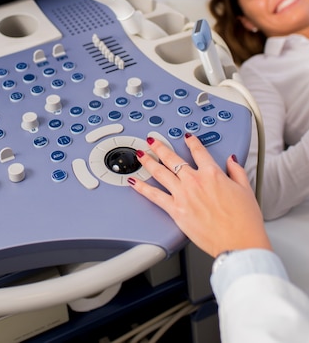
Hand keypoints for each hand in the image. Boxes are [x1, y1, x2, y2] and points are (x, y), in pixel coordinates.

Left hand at [128, 134, 271, 257]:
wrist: (238, 242)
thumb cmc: (244, 221)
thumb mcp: (246, 190)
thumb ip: (237, 171)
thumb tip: (232, 160)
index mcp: (212, 174)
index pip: (199, 152)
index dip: (191, 142)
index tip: (187, 137)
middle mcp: (195, 181)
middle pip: (173, 158)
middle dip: (161, 147)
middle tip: (153, 141)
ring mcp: (183, 195)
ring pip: (160, 172)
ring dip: (148, 161)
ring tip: (141, 154)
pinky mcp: (176, 210)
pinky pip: (154, 196)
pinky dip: (142, 188)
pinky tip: (134, 182)